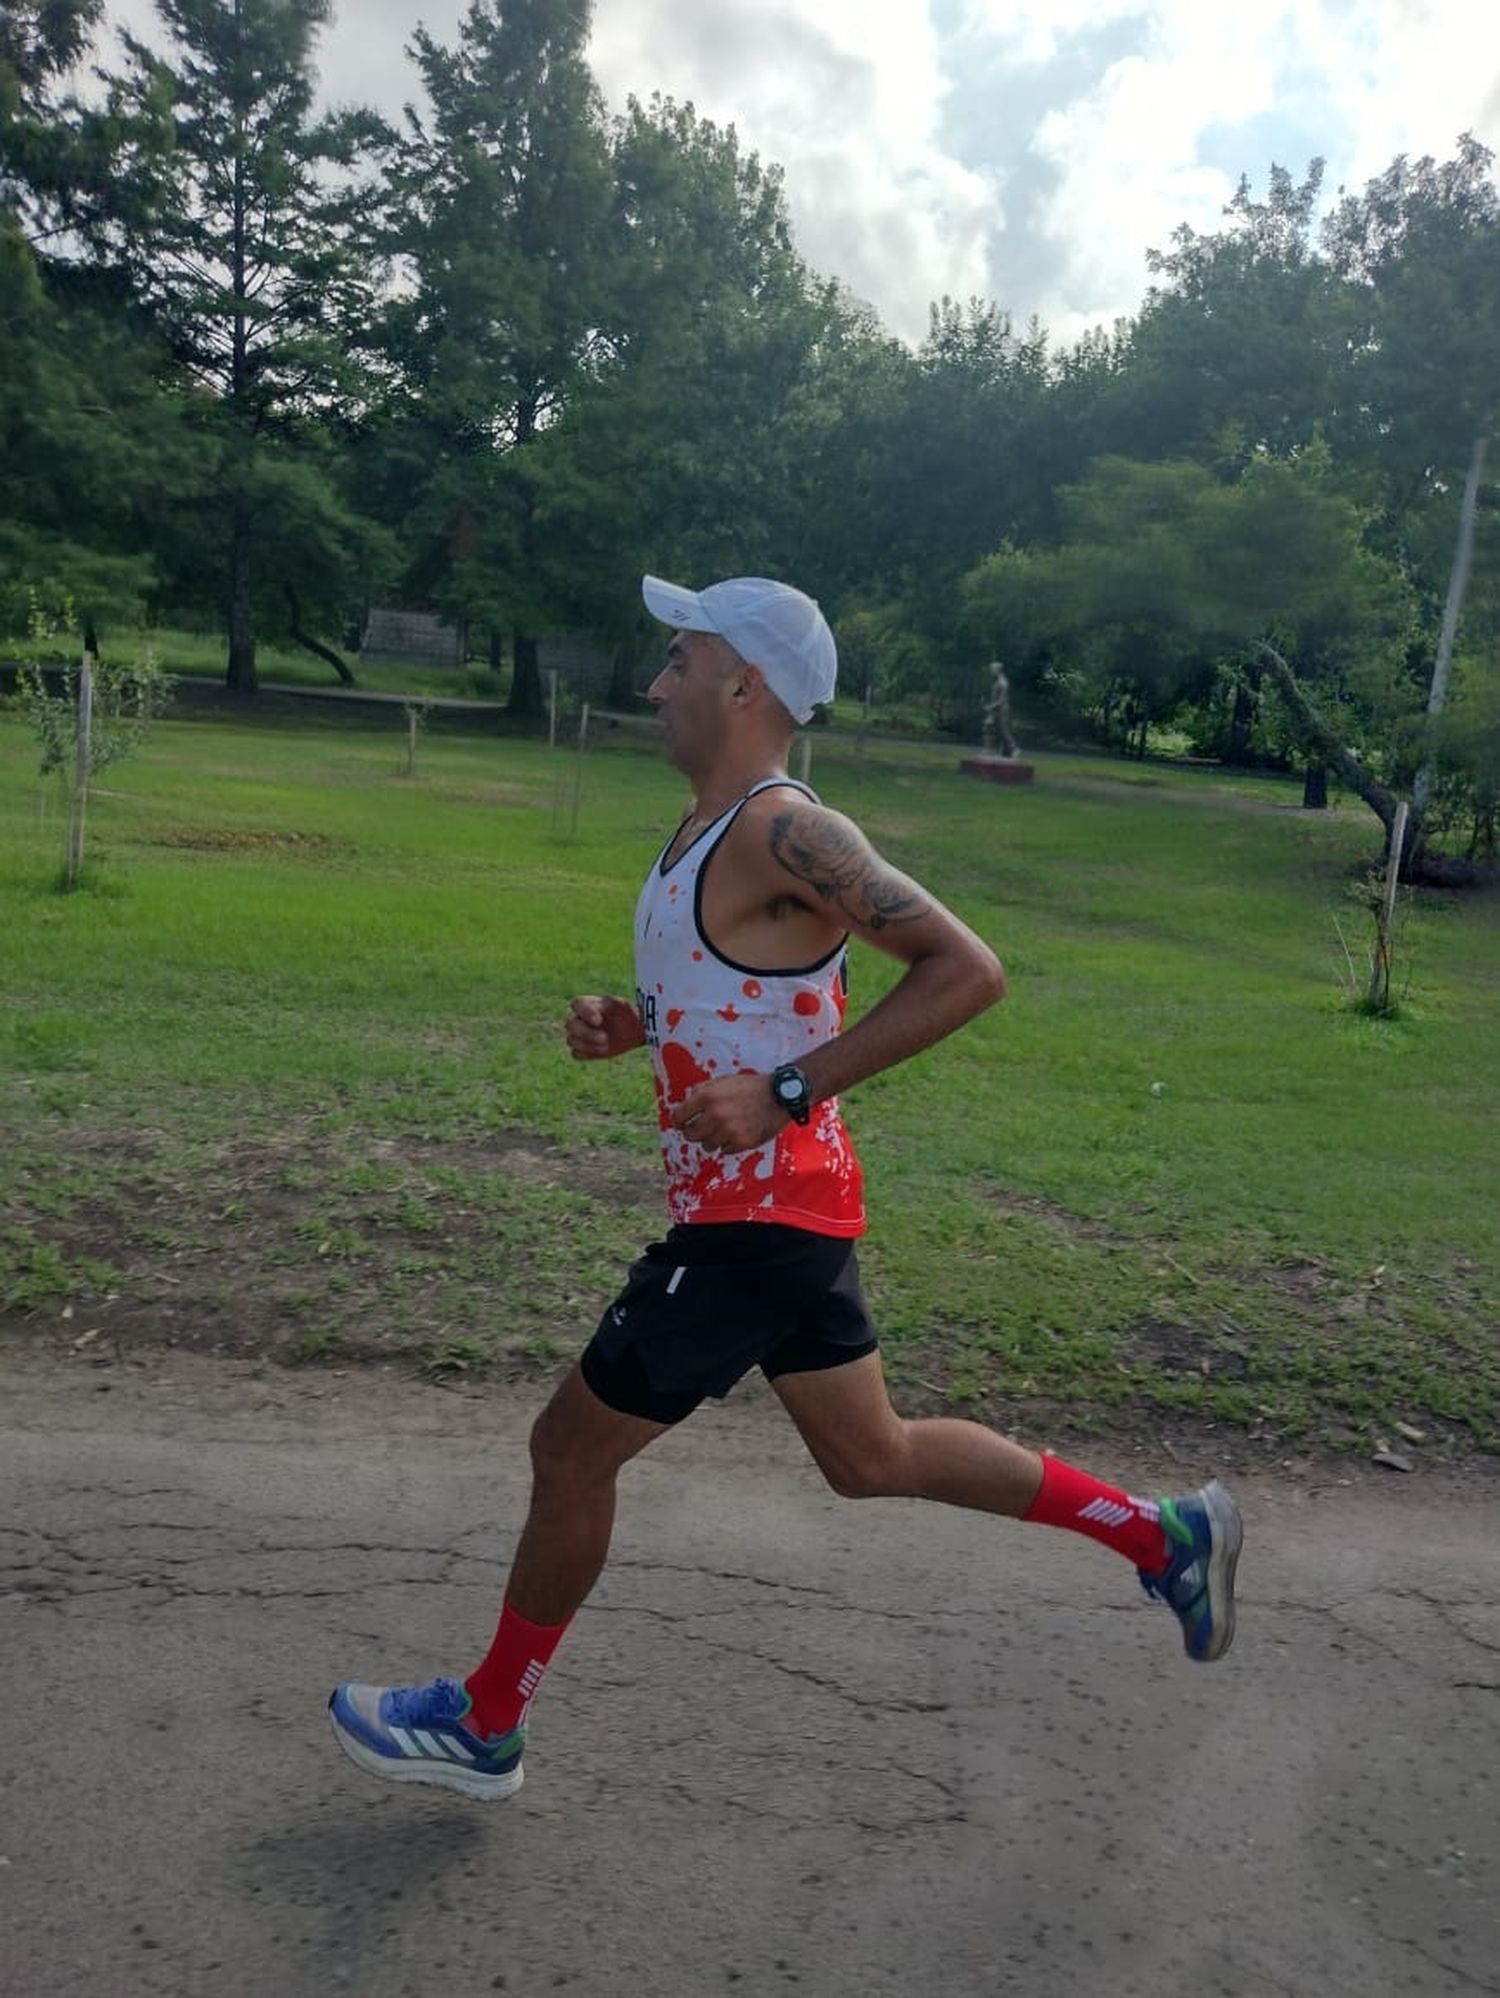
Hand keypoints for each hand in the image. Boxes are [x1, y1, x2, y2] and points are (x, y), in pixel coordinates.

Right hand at [566, 994, 644, 1060]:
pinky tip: (601, 1051)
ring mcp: (579, 1035)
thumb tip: (610, 1000)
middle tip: (604, 1038)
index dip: (585, 1012)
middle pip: (570, 1024)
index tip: (599, 1021)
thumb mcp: (623, 1006)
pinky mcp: (583, 1049)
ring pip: (571, 1040)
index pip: (576, 1004)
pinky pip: (576, 1054)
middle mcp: (579, 1018)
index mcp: (587, 1004)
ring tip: (605, 1046)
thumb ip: (615, 1002)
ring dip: (586, 1045)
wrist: (632, 1030)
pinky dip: (586, 1054)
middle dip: (586, 1033)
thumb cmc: (626, 1014)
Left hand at [670, 1073, 789, 1153]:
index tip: (681, 1123)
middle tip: (698, 1129)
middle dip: (692, 1132)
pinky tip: (734, 1134)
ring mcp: (728, 1131)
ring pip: (706, 1145)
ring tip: (721, 1130)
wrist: (779, 1096)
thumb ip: (703, 1090)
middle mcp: (715, 1115)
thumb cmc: (751, 1087)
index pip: (679, 1116)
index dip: (678, 1120)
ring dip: (710, 1139)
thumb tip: (687, 1101)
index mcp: (708, 1097)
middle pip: (690, 1135)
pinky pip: (724, 1151)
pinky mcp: (741, 1143)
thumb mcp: (723, 1080)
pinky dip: (726, 1144)